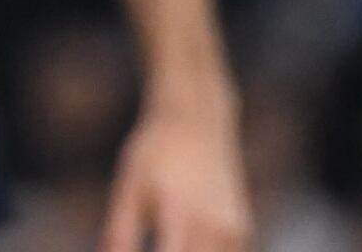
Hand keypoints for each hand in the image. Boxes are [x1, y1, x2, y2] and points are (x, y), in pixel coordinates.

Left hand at [100, 88, 251, 251]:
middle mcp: (214, 229)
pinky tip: (180, 244)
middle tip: (155, 246)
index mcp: (180, 217)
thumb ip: (119, 235)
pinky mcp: (243, 232)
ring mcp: (234, 232)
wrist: (197, 122)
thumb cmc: (154, 154)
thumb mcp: (128, 190)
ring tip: (164, 242)